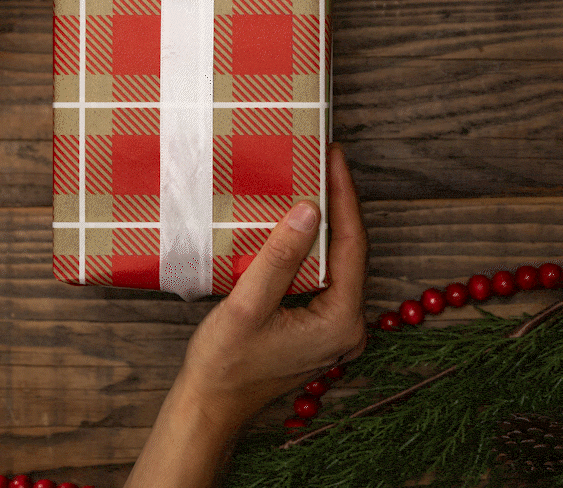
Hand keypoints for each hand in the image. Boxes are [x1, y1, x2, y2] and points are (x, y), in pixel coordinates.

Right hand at [125, 145, 366, 487]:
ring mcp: (335, 329)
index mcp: (340, 322)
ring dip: (326, 222)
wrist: (211, 406)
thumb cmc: (224, 362)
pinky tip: (298, 222)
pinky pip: (323, 275)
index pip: (351, 245)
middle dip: (338, 204)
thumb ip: (280, 257)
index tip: (334, 156)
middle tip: (324, 159)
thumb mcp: (248, 305)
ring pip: (338, 262)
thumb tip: (309, 209)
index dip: (344, 196)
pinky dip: (313, 245)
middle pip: (350, 251)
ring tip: (315, 179)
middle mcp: (348, 326)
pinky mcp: (318, 328)